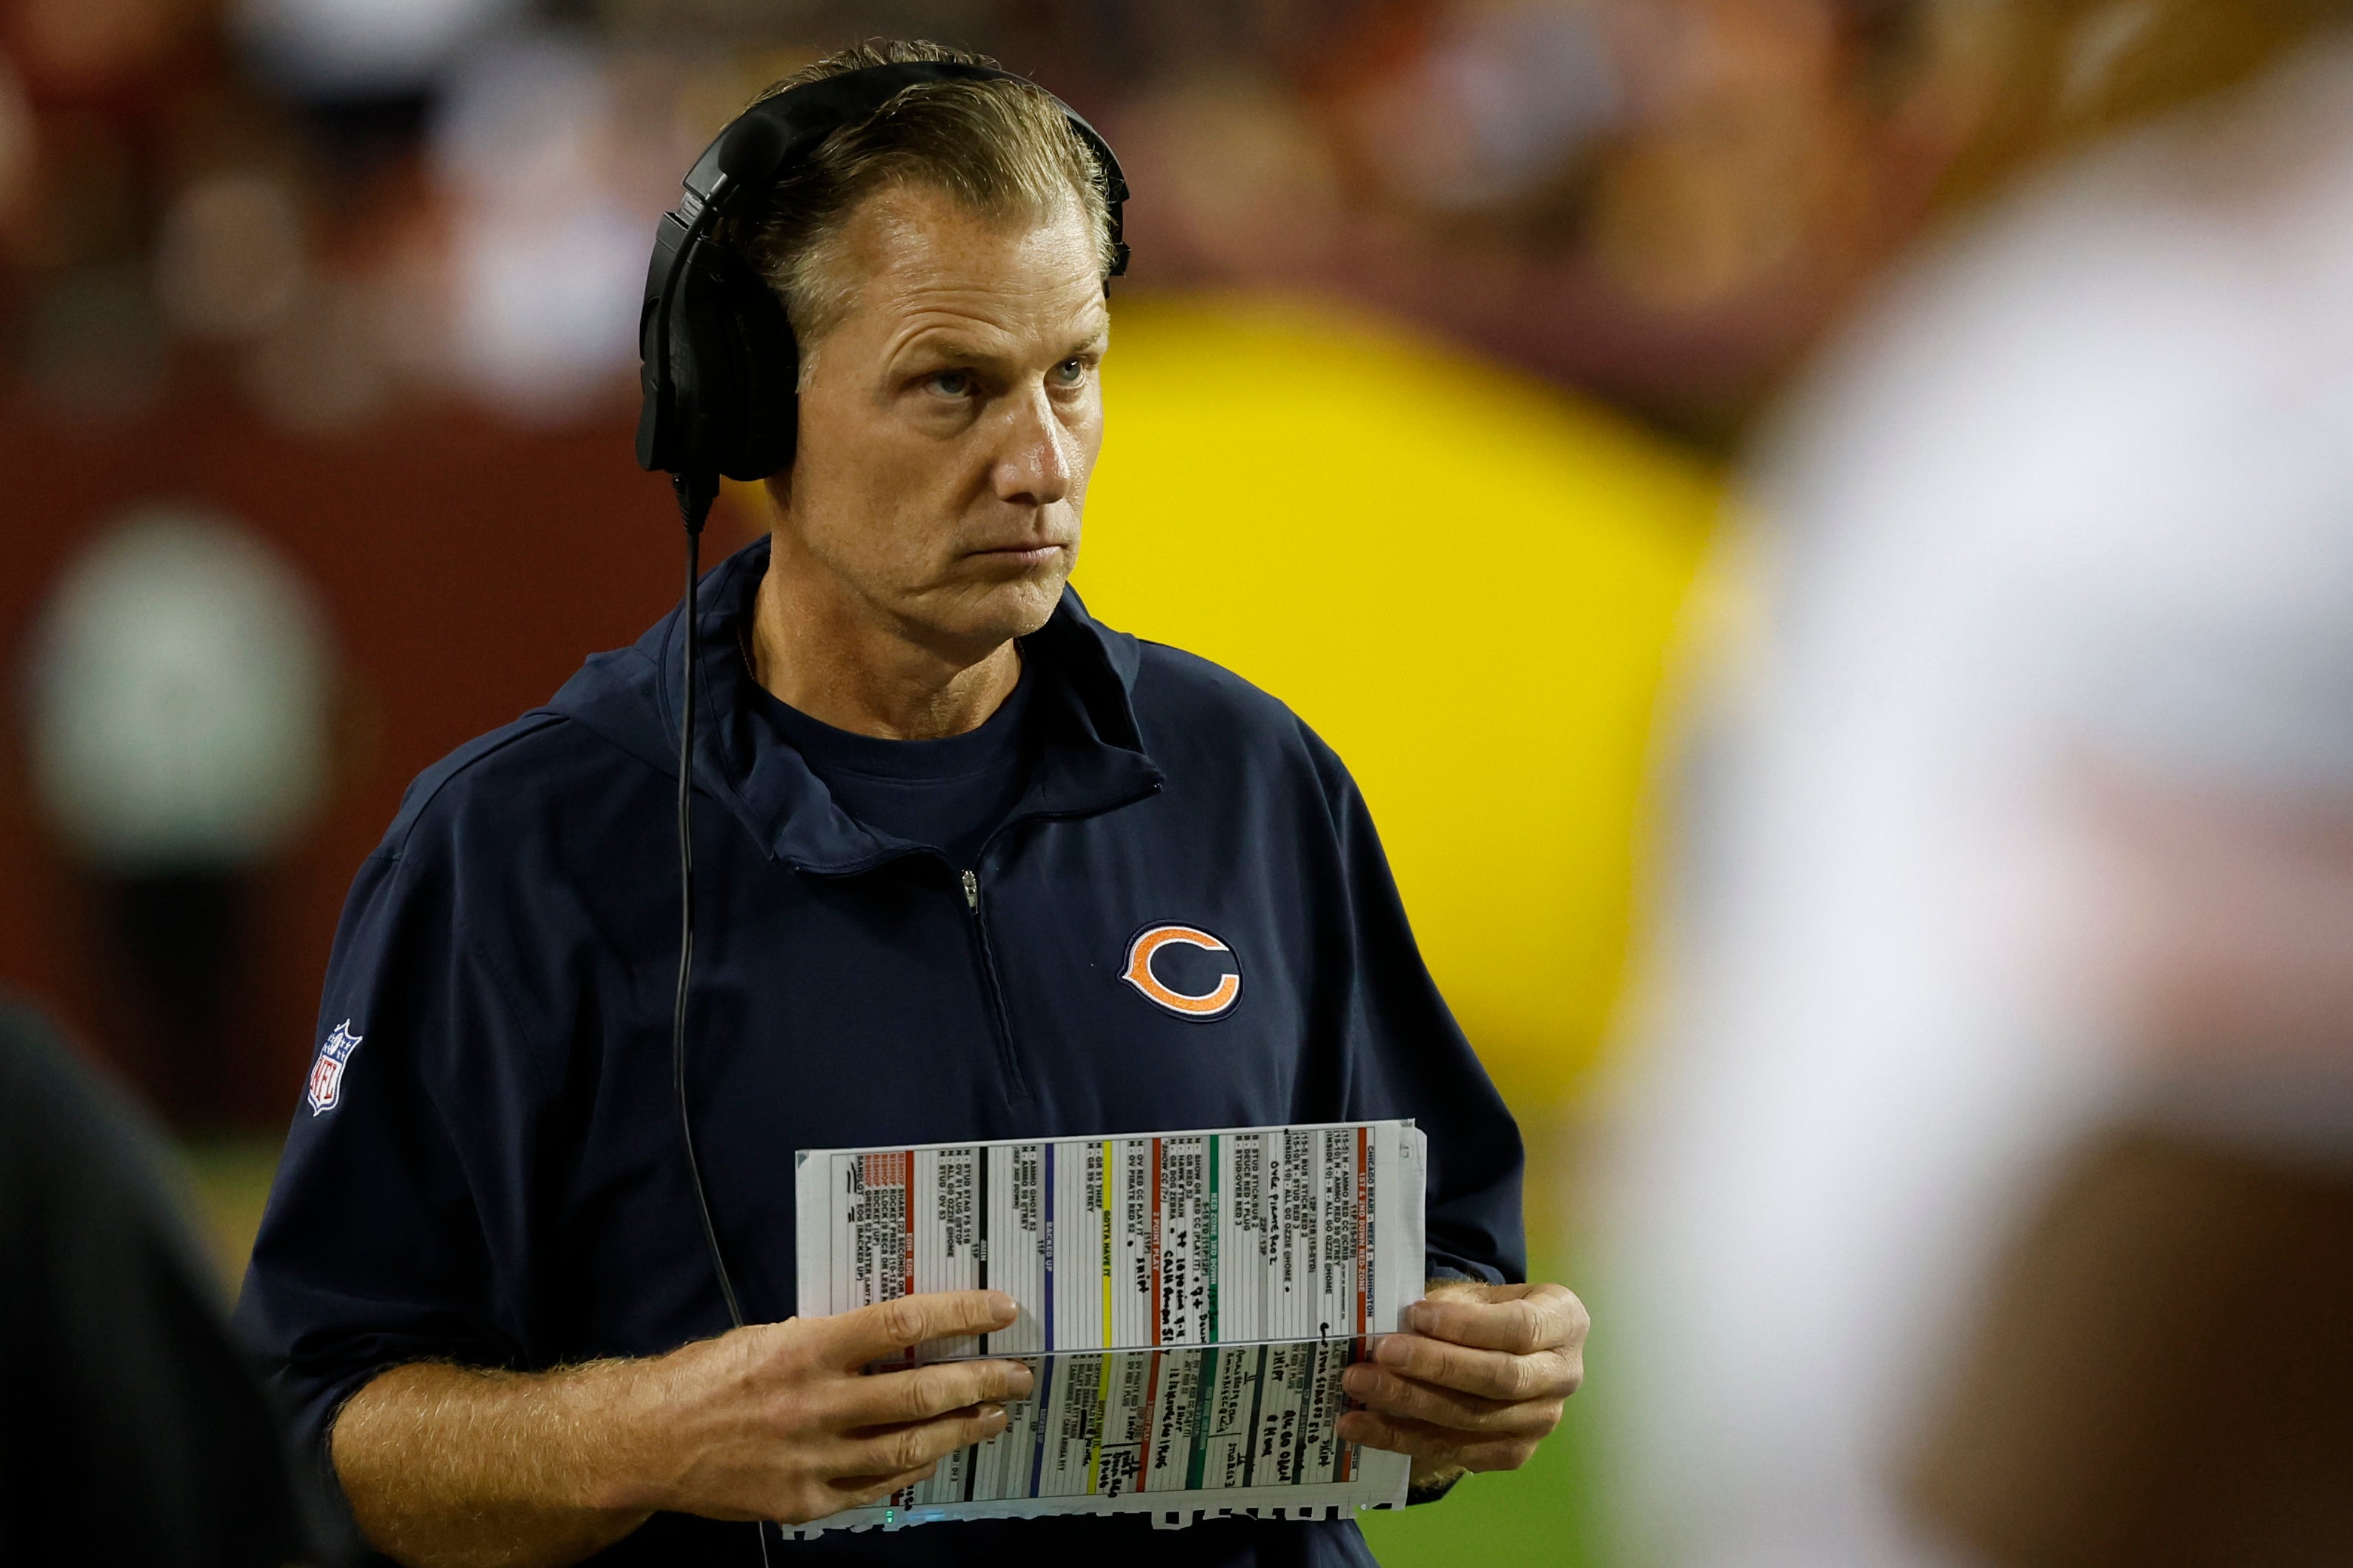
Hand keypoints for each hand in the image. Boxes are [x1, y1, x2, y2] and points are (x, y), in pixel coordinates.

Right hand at [619, 1289, 1032, 1525]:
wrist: (647, 1442)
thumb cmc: (708, 1376)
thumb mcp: (770, 1335)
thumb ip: (833, 1338)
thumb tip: (901, 1331)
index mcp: (807, 1348)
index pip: (902, 1323)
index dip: (961, 1316)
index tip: (1002, 1311)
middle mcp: (815, 1403)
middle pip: (920, 1392)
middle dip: (981, 1382)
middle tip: (1020, 1374)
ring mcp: (811, 1459)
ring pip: (909, 1448)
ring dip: (961, 1431)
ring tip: (994, 1416)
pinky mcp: (803, 1502)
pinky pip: (874, 1488)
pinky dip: (911, 1472)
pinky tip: (936, 1456)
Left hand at [1337, 1280, 1587, 1491]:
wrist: (1513, 1351)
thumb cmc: (1493, 1312)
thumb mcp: (1481, 1293)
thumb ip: (1451, 1304)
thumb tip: (1397, 1323)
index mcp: (1563, 1321)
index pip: (1518, 1328)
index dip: (1466, 1325)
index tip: (1415, 1314)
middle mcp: (1563, 1375)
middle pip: (1499, 1378)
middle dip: (1433, 1366)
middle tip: (1380, 1353)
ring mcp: (1542, 1421)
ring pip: (1473, 1419)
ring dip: (1409, 1404)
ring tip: (1359, 1386)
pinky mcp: (1513, 1453)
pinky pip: (1456, 1452)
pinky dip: (1403, 1439)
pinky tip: (1362, 1426)